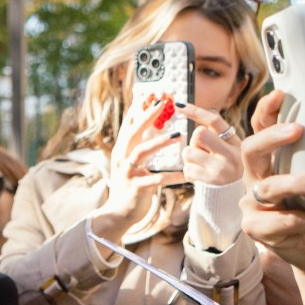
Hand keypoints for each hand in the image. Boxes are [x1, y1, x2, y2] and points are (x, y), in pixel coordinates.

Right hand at [90, 95, 187, 244]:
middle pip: (133, 132)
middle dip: (148, 116)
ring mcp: (127, 172)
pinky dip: (172, 176)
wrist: (118, 212)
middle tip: (163, 102)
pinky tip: (187, 173)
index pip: (130, 123)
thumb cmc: (130, 184)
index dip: (140, 107)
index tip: (153, 92)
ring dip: (159, 142)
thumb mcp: (132, 161)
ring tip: (178, 134)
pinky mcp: (136, 187)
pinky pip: (156, 179)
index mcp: (122, 149)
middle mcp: (122, 157)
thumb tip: (156, 123)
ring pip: (141, 152)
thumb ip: (141, 143)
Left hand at [174, 101, 244, 186]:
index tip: (178, 105)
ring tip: (201, 165)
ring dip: (189, 159)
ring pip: (189, 152)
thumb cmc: (223, 168)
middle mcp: (232, 154)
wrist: (228, 197)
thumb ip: (218, 133)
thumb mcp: (228, 149)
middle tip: (201, 151)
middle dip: (194, 142)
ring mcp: (222, 168)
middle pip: (199, 134)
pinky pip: (187, 169)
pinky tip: (200, 177)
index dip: (196, 111)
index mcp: (236, 143)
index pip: (215, 121)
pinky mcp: (211, 181)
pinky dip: (189, 172)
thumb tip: (210, 110)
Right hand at [239, 90, 304, 276]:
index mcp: (268, 163)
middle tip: (297, 130)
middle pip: (250, 151)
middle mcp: (254, 179)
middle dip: (271, 137)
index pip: (259, 130)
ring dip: (299, 183)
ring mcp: (251, 204)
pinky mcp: (256, 229)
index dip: (266, 112)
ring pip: (269, 187)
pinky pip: (284, 221)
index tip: (280, 94)